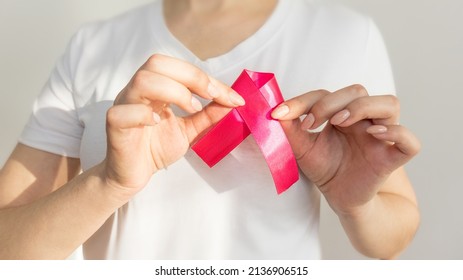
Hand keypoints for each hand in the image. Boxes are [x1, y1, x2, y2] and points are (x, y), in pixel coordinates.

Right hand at [103, 54, 244, 193]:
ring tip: (191, 109)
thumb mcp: (189, 131)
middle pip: (157, 63)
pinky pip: (123, 112)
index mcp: (155, 88)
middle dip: (191, 76)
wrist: (131, 176)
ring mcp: (124, 106)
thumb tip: (233, 103)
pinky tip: (157, 123)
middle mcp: (138, 92)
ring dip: (173, 91)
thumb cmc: (155, 149)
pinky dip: (143, 114)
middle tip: (209, 97)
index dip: (208, 79)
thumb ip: (208, 116)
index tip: (233, 97)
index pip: (180, 69)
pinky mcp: (114, 126)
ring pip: (142, 80)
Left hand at [271, 85, 419, 214]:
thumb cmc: (324, 167)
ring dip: (363, 108)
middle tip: (310, 123)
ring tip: (339, 122)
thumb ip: (290, 130)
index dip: (304, 100)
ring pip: (389, 103)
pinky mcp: (392, 158)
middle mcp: (363, 119)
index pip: (327, 93)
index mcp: (341, 113)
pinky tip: (374, 135)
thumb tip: (275, 112)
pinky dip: (397, 133)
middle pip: (358, 91)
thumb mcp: (301, 148)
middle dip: (330, 102)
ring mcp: (380, 136)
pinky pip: (410, 142)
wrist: (339, 198)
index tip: (282, 115)